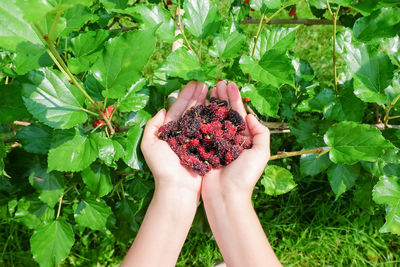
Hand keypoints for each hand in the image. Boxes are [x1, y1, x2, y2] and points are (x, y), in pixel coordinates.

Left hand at [141, 81, 207, 195]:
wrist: (177, 188)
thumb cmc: (162, 167)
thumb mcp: (149, 144)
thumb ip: (152, 126)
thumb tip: (161, 110)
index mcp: (170, 131)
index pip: (178, 109)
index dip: (185, 96)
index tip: (194, 84)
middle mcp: (184, 134)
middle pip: (191, 111)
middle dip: (197, 96)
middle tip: (205, 83)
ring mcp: (196, 140)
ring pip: (202, 118)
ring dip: (206, 104)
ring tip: (212, 91)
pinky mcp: (206, 147)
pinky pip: (210, 130)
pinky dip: (214, 118)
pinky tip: (219, 107)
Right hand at [202, 81, 270, 200]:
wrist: (225, 196)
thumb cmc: (244, 176)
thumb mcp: (261, 154)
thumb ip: (261, 133)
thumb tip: (251, 116)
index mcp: (243, 138)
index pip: (239, 113)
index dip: (234, 98)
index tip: (229, 84)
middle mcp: (229, 139)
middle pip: (225, 113)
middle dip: (221, 97)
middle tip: (216, 82)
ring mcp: (215, 143)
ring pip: (212, 119)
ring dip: (210, 103)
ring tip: (207, 89)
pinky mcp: (203, 148)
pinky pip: (201, 130)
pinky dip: (199, 117)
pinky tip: (196, 106)